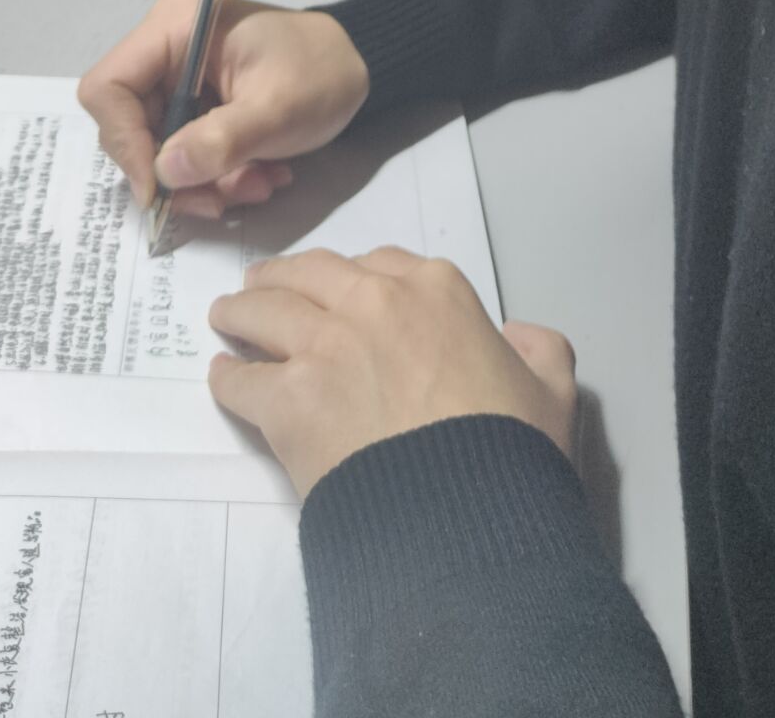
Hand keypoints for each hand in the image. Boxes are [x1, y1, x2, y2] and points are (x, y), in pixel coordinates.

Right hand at [78, 0, 369, 217]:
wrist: (361, 64)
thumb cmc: (321, 71)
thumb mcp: (278, 109)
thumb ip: (222, 140)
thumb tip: (164, 173)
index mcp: (175, 28)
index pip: (108, 87)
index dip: (123, 142)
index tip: (159, 189)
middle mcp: (166, 50)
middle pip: (129, 126)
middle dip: (174, 173)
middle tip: (220, 200)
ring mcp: (180, 79)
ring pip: (159, 148)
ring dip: (204, 181)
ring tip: (257, 186)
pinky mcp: (198, 105)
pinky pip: (186, 151)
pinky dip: (218, 174)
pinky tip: (259, 176)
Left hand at [208, 246, 577, 498]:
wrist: (465, 512)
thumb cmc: (512, 451)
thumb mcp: (552, 390)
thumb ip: (540, 349)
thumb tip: (520, 335)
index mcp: (435, 289)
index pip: (379, 262)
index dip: (354, 275)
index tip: (338, 289)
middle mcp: (373, 302)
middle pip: (309, 274)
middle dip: (281, 278)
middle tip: (261, 288)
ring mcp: (324, 347)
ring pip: (264, 311)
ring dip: (241, 311)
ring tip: (227, 318)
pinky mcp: (288, 400)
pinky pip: (242, 380)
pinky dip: (228, 378)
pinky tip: (222, 379)